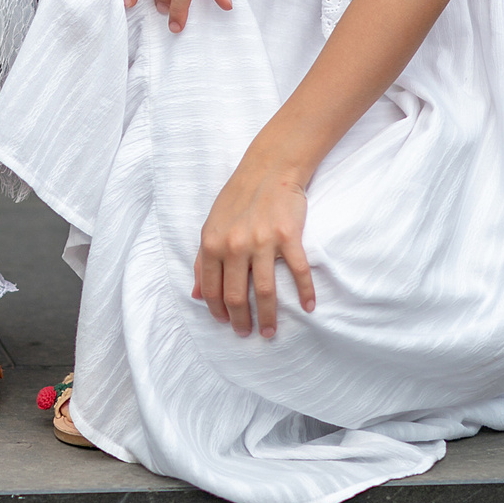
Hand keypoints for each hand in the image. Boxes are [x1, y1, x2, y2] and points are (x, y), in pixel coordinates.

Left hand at [192, 149, 315, 337]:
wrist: (269, 168)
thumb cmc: (238, 197)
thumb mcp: (211, 226)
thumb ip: (202, 261)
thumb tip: (194, 294)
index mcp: (213, 243)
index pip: (211, 289)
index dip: (217, 311)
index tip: (226, 323)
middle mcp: (235, 245)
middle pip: (236, 296)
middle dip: (242, 322)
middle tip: (248, 334)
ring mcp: (262, 241)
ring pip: (264, 291)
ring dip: (269, 317)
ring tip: (271, 332)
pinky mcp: (288, 236)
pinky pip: (298, 271)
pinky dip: (305, 292)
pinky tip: (309, 307)